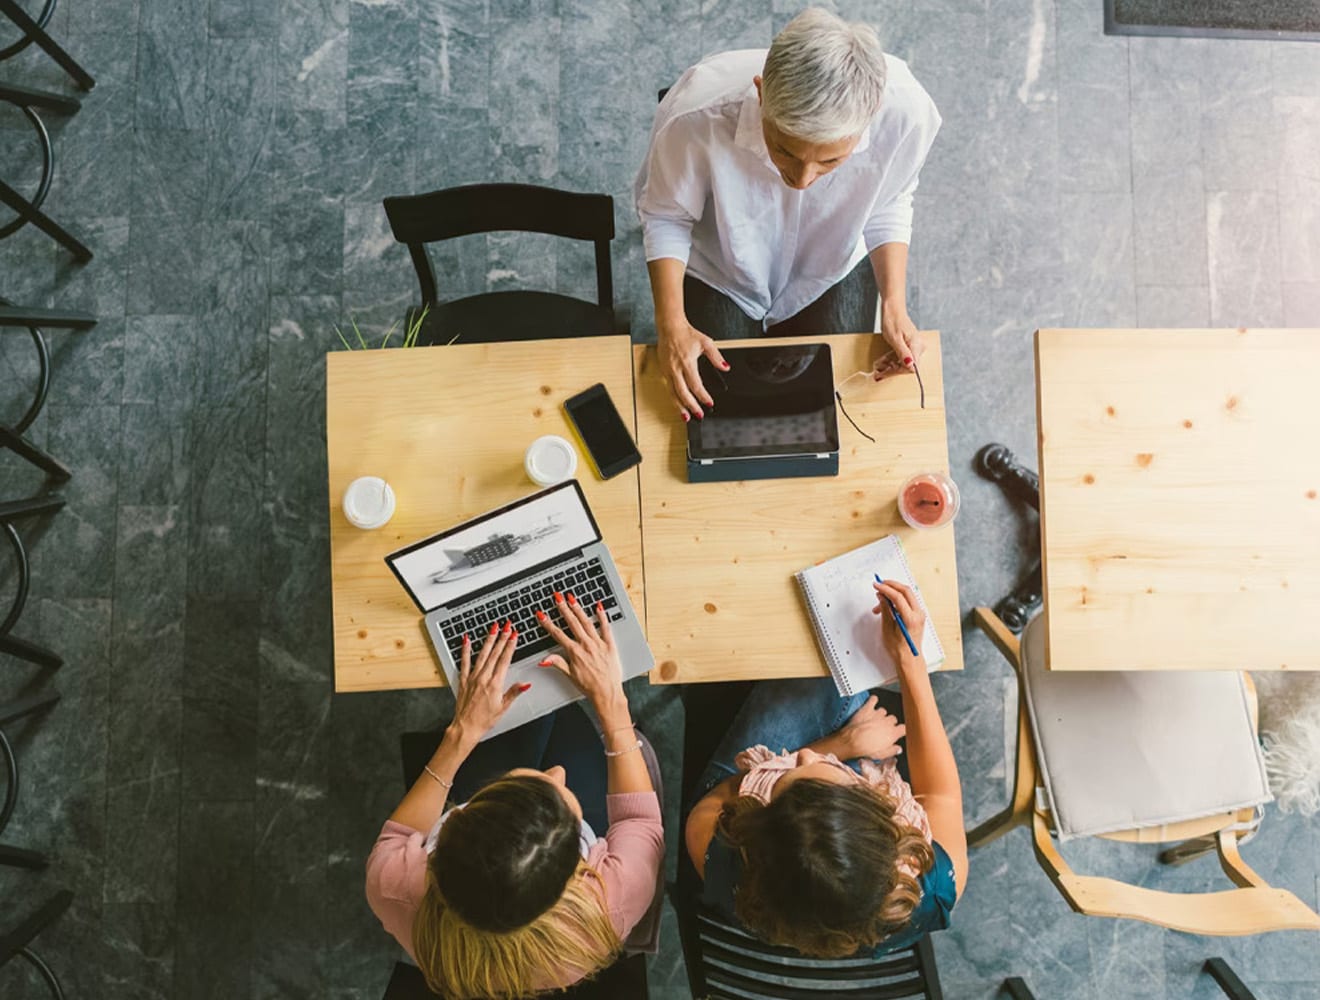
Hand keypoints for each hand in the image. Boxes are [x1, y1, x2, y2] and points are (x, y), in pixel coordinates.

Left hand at [451, 622, 529, 740]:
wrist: (466, 727)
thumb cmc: (484, 720)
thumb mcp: (503, 707)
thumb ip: (514, 692)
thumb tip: (525, 683)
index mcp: (495, 684)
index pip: (504, 660)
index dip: (510, 646)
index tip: (514, 635)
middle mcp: (483, 678)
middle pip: (494, 654)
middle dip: (502, 638)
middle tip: (507, 626)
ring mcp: (472, 678)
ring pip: (482, 655)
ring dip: (488, 640)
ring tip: (493, 628)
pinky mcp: (463, 680)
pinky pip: (464, 662)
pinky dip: (465, 650)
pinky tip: (467, 640)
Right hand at [534, 593, 627, 719]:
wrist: (607, 693)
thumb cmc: (589, 686)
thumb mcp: (570, 675)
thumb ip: (557, 663)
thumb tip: (543, 659)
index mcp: (575, 652)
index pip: (558, 634)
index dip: (548, 624)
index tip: (541, 615)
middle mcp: (586, 645)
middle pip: (572, 623)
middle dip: (563, 609)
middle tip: (558, 597)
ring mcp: (598, 644)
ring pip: (586, 622)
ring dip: (578, 609)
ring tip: (572, 599)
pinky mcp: (610, 645)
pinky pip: (606, 627)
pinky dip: (602, 616)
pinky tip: (598, 607)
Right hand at [657, 314, 728, 419]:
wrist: (669, 327)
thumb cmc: (686, 334)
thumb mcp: (706, 343)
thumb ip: (716, 357)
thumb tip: (725, 367)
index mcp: (687, 362)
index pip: (696, 384)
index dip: (703, 396)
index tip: (709, 403)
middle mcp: (676, 369)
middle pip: (683, 393)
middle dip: (691, 406)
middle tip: (699, 415)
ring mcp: (668, 371)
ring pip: (673, 393)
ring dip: (679, 406)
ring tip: (686, 417)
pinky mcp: (663, 371)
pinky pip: (668, 388)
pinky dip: (674, 398)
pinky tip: (678, 404)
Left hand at [833, 694, 905, 760]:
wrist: (852, 741)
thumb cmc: (866, 748)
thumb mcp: (882, 755)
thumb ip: (892, 750)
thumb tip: (897, 749)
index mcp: (892, 733)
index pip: (903, 728)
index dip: (900, 730)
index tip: (897, 732)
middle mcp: (887, 722)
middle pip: (893, 719)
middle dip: (889, 723)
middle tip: (882, 729)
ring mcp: (877, 714)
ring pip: (883, 711)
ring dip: (880, 714)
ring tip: (874, 719)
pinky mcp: (868, 709)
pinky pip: (873, 700)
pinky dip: (873, 700)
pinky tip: (873, 702)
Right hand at [872, 579, 927, 668]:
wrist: (909, 658)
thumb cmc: (898, 648)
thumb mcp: (887, 628)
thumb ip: (885, 609)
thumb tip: (881, 596)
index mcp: (910, 619)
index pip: (898, 596)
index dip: (885, 589)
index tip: (876, 585)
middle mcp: (918, 614)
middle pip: (906, 591)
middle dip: (891, 585)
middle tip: (879, 584)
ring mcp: (920, 614)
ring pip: (908, 595)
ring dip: (894, 593)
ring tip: (879, 602)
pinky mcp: (918, 615)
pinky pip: (909, 601)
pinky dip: (898, 599)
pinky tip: (888, 605)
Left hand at [873, 305, 923, 381]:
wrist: (893, 309)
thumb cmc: (893, 320)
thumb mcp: (895, 339)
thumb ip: (903, 353)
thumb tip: (910, 365)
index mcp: (917, 345)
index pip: (912, 367)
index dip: (898, 371)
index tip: (886, 373)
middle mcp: (919, 347)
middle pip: (907, 366)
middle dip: (892, 370)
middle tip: (879, 373)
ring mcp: (914, 347)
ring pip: (903, 363)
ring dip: (891, 366)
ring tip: (879, 367)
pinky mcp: (910, 346)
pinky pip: (902, 358)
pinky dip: (892, 361)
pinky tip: (884, 362)